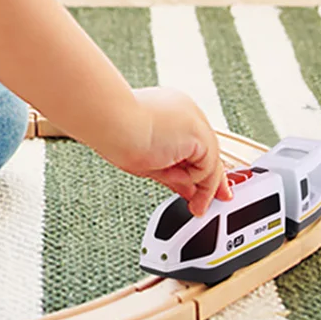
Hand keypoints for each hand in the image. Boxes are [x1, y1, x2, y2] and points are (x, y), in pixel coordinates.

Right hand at [101, 87, 231, 216]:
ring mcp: (195, 120)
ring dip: (202, 188)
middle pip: (206, 152)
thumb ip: (172, 175)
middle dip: (209, 182)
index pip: (192, 146)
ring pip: (209, 161)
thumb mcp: (149, 162)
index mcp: (171, 114)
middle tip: (202, 206)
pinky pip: (209, 166)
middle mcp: (186, 113)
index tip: (197, 192)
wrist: (111, 120)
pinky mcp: (200, 132)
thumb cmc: (115, 135)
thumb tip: (187, 190)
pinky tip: (181, 184)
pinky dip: (196, 180)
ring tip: (194, 205)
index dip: (196, 171)